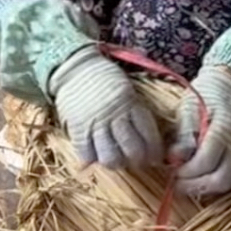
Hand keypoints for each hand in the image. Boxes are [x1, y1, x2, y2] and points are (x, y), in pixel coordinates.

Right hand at [48, 46, 163, 168]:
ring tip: (116, 161)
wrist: (76, 68)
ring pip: (110, 156)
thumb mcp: (127, 90)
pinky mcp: (78, 128)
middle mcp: (116, 115)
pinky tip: (95, 157)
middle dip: (137, 161)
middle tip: (136, 162)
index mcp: (131, 104)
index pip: (148, 134)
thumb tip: (146, 138)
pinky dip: (92, 159)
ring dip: (115, 163)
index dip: (153, 151)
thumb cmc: (104, 78)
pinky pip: (86, 152)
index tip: (154, 158)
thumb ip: (134, 111)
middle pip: (132, 149)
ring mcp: (96, 123)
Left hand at [171, 65, 230, 195]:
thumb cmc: (203, 99)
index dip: (187, 172)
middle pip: (221, 179)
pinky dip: (218, 185)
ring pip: (229, 183)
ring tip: (188, 183)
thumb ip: (183, 136)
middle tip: (177, 183)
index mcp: (224, 130)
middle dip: (196, 186)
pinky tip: (203, 179)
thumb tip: (173, 158)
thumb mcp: (187, 111)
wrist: (227, 90)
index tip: (172, 171)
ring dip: (206, 188)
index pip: (206, 162)